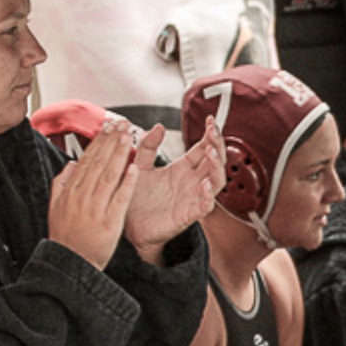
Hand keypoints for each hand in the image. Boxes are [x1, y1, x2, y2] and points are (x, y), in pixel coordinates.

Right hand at [47, 119, 138, 269]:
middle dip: (111, 141)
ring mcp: (96, 208)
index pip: (87, 160)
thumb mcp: (56, 206)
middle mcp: (82, 196)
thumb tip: (72, 163)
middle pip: (98, 163)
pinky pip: (119, 198)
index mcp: (70, 191)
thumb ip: (61, 183)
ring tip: (129, 136)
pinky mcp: (110, 222)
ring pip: (109, 176)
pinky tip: (134, 168)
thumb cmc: (66, 236)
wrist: (71, 263)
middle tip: (122, 123)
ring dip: (120, 154)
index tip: (108, 126)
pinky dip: (126, 183)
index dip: (98, 141)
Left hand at [123, 120, 224, 261]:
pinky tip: (204, 184)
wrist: (127, 226)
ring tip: (211, 152)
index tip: (210, 120)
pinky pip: (205, 205)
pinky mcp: (188, 215)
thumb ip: (147, 146)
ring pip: (217, 181)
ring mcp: (192, 198)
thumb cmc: (135, 199)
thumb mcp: (139, 166)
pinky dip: (208, 195)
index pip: (203, 148)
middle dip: (217, 145)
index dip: (210, 134)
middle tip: (213, 131)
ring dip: (217, 166)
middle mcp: (191, 182)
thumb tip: (158, 127)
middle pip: (215, 161)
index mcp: (182, 169)